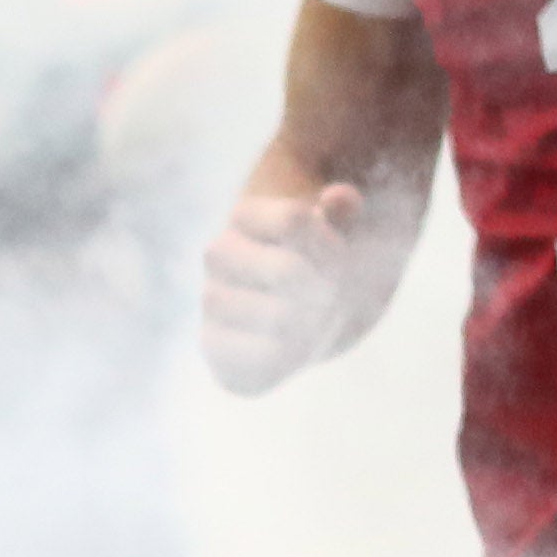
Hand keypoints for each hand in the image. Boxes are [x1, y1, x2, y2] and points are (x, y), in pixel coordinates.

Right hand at [196, 177, 371, 394]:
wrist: (305, 311)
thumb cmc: (323, 263)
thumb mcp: (341, 231)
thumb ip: (344, 213)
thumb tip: (338, 198)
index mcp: (246, 215)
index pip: (295, 221)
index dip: (331, 243)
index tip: (339, 254)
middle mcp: (219, 254)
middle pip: (289, 271)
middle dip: (325, 287)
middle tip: (333, 294)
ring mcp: (212, 300)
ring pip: (276, 316)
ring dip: (312, 323)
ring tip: (318, 318)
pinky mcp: (213, 346)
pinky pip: (252, 358)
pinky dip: (287, 356)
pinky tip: (297, 346)